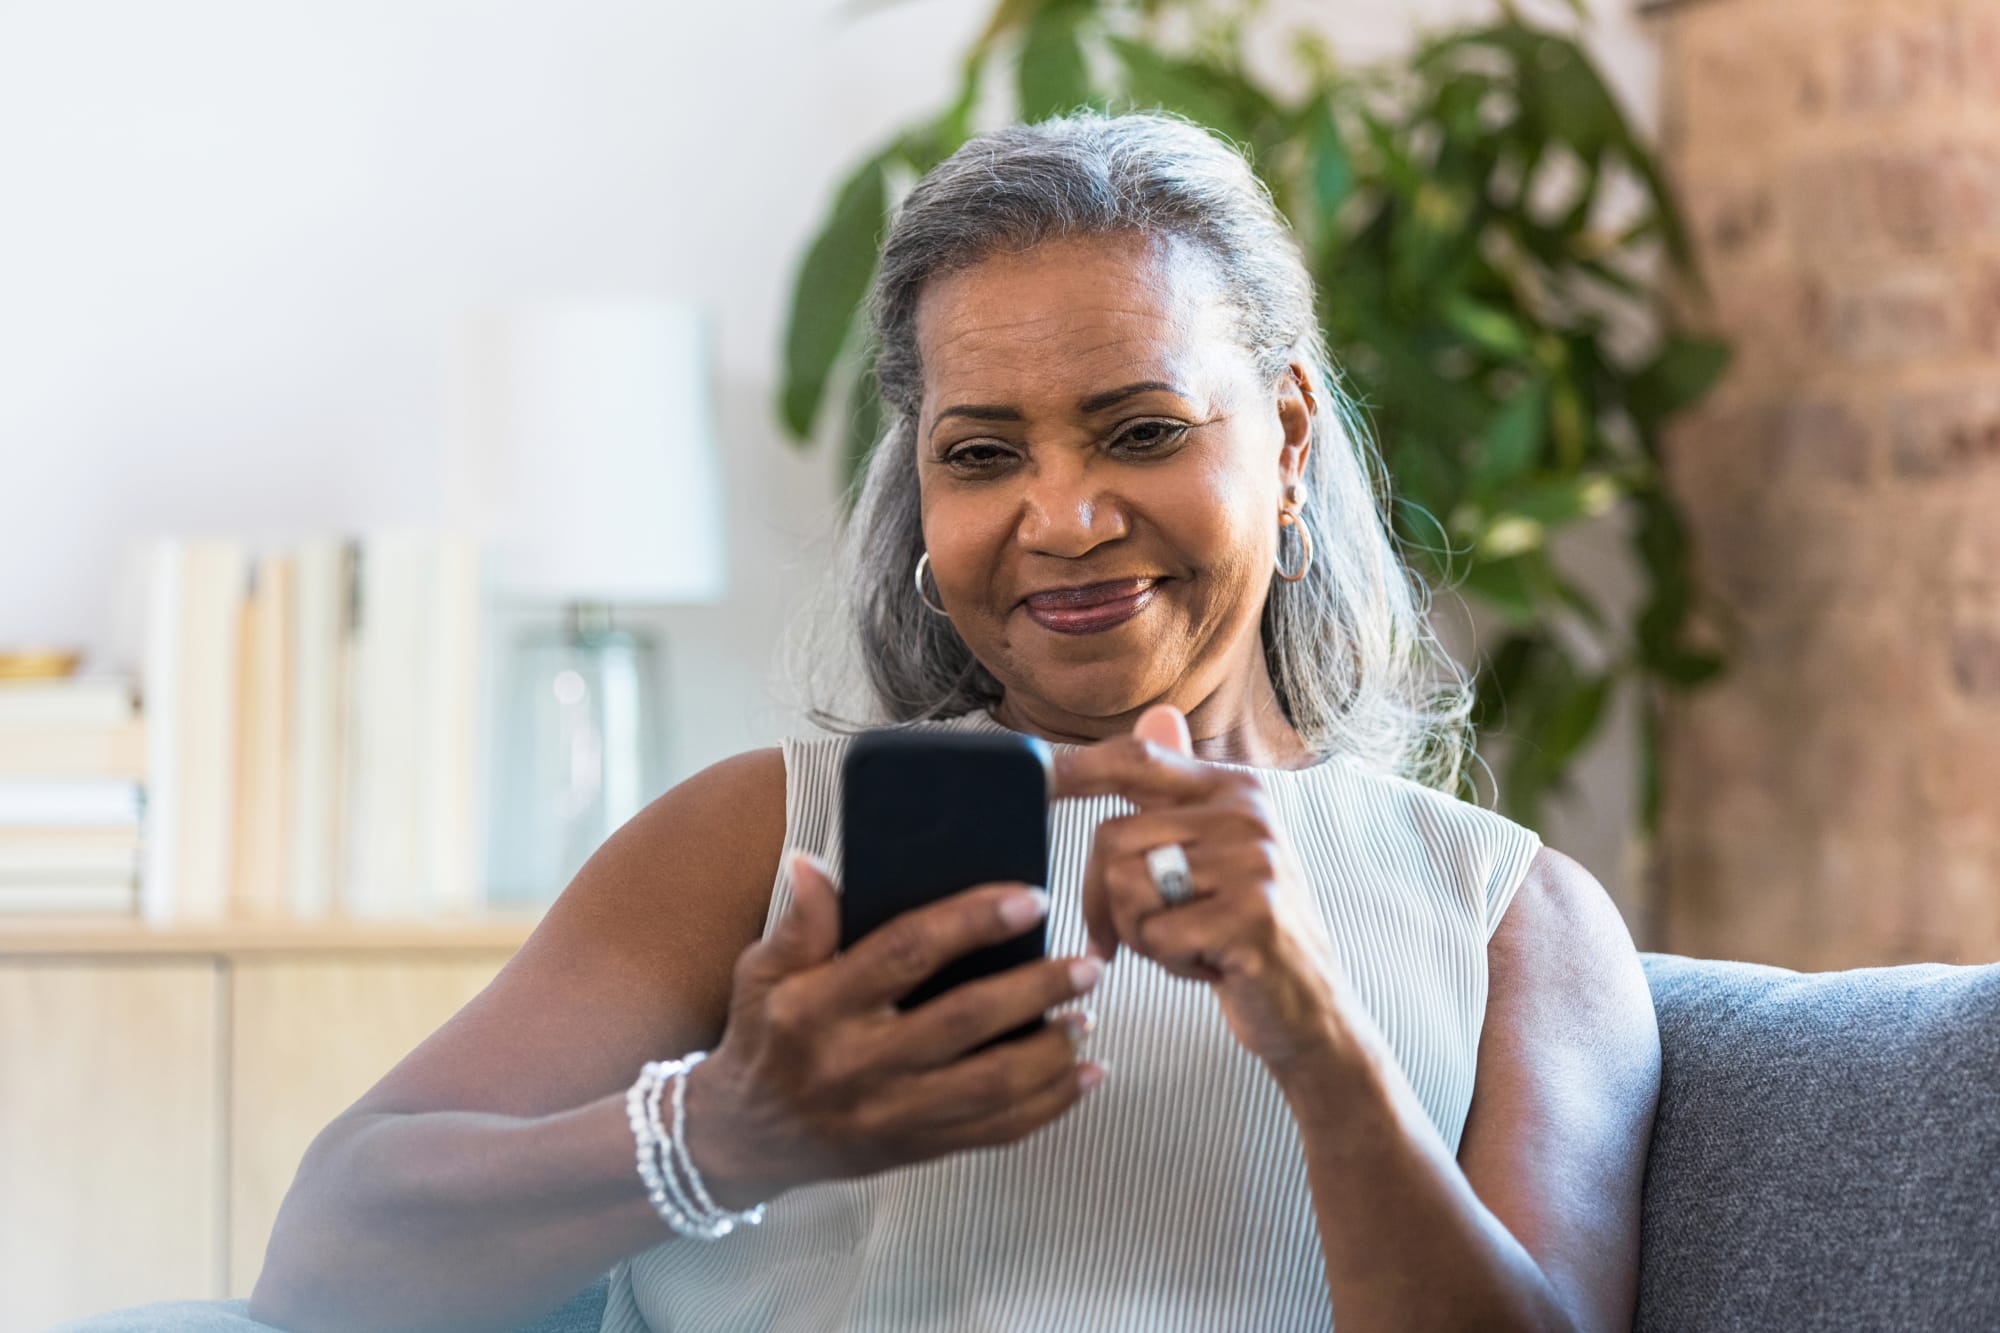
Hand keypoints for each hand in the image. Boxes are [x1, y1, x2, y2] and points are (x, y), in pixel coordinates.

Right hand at [681, 852, 1105, 1209]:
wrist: (745, 1138)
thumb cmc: (764, 1038)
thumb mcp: (762, 973)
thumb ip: (798, 922)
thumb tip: (812, 863)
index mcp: (820, 1007)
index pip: (905, 954)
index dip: (971, 922)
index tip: (1030, 899)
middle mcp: (858, 1063)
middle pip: (963, 1022)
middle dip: (1034, 989)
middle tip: (1086, 963)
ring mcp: (890, 1113)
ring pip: (989, 1085)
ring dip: (1051, 1051)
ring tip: (1089, 1015)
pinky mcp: (915, 1147)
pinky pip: (993, 1132)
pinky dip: (1049, 1106)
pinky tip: (1086, 1076)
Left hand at [1054, 705, 1357, 1075]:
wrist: (1311, 1009)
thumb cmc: (1245, 935)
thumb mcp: (1217, 855)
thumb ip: (1178, 794)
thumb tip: (1155, 717)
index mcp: (1233, 790)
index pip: (1136, 760)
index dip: (1076, 767)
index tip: (1032, 773)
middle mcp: (1246, 814)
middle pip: (1112, 838)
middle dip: (1107, 901)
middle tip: (1149, 932)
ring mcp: (1252, 862)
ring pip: (1127, 887)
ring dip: (1141, 934)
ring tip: (1190, 944)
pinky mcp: (1251, 915)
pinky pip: (1156, 934)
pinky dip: (1169, 961)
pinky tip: (1210, 965)